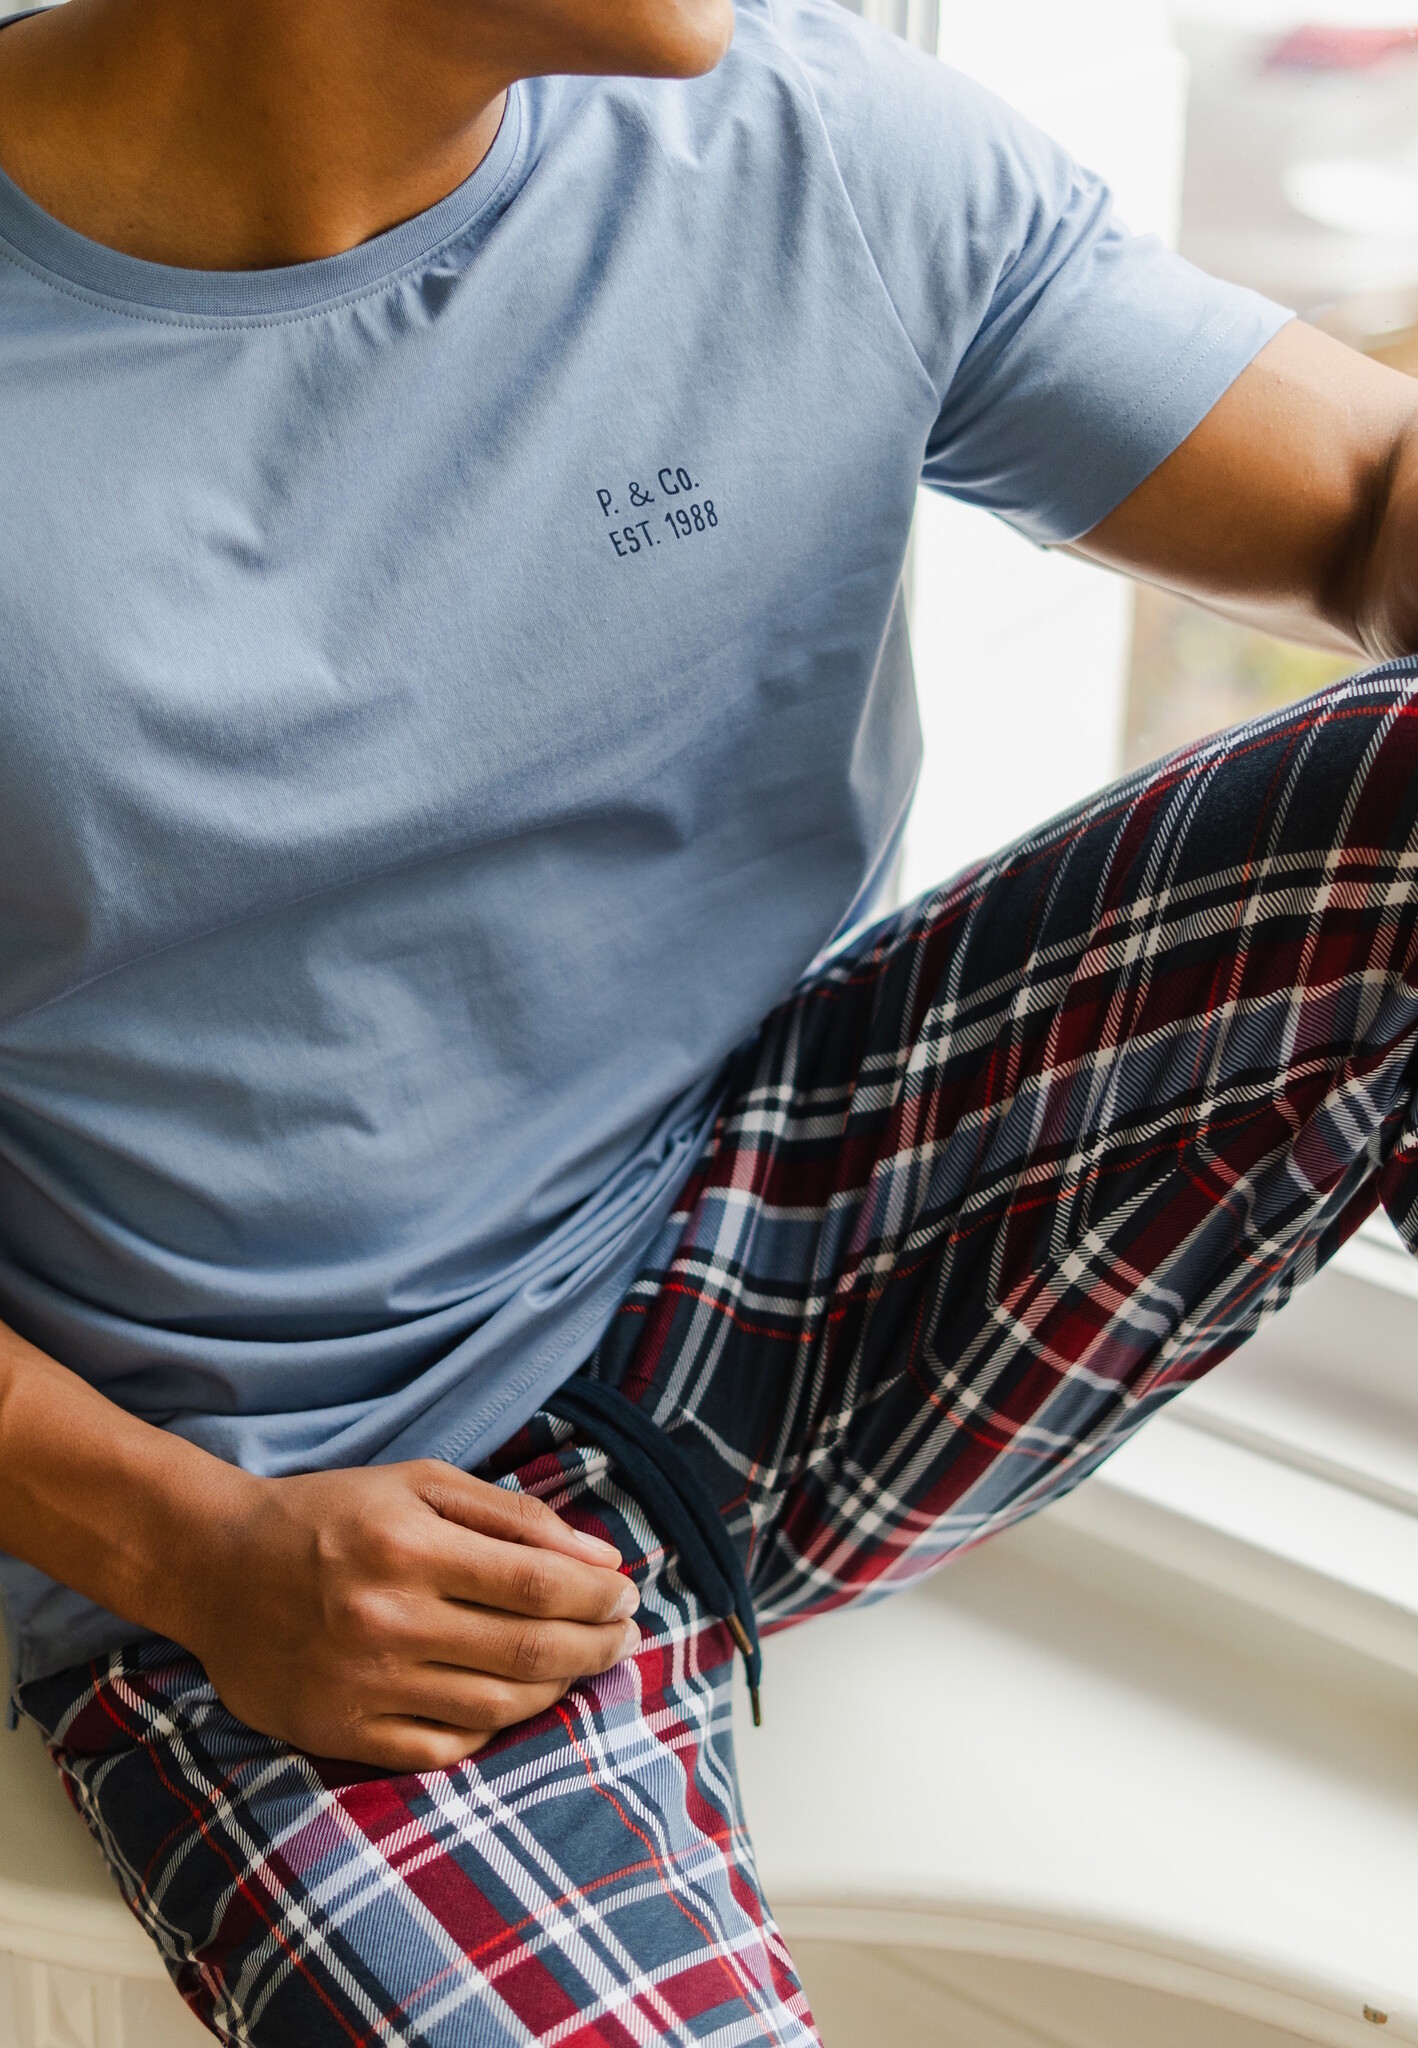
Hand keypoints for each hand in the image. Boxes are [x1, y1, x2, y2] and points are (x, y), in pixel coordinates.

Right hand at [181, 1459, 638, 1770]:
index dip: (597, 1596)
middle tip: (624, 1636)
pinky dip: (494, 1727)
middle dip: (595, 1645)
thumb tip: (602, 1561)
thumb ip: (513, 1517)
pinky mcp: (341, 1732)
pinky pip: (444, 1747)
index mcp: (408, 1546)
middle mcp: (387, 1619)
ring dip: (558, 1687)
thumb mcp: (419, 1483)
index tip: (627, 1595)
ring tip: (580, 1664)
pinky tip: (515, 1700)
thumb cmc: (331, 1514)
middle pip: (527, 1649)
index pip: (536, 1584)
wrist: (216, 1567)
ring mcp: (363, 1684)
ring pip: (496, 1704)